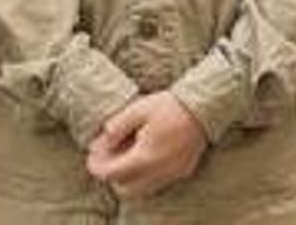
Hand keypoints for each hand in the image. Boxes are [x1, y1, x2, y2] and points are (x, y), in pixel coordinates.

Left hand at [84, 91, 208, 200]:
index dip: (97, 167)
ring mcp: (171, 174)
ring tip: (125, 156)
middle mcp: (158, 172)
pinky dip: (145, 177)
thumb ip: (117, 126)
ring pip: (141, 190)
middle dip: (112, 176)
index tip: (91, 157)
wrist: (204, 108)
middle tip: (107, 157)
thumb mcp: (138, 109)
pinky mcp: (182, 172)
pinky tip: (143, 157)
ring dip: (128, 178)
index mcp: (145, 157)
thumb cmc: (170, 106)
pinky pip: (156, 184)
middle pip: (124, 189)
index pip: (112, 174)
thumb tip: (102, 140)